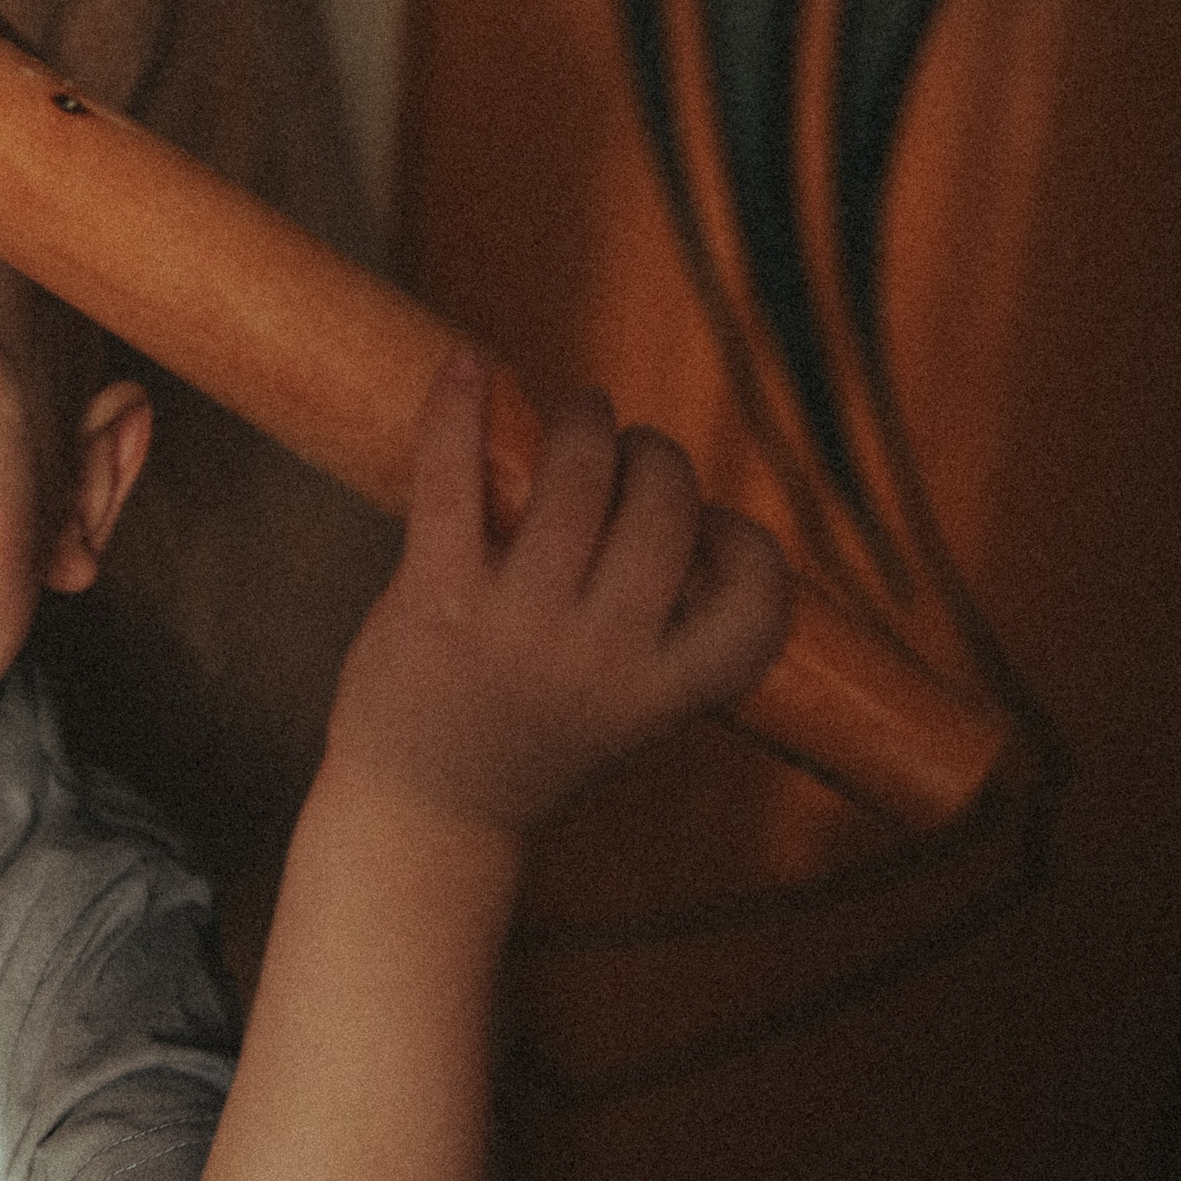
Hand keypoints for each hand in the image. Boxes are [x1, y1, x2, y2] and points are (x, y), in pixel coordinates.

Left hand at [326, 353, 790, 834]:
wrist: (423, 814)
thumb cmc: (530, 741)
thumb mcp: (627, 706)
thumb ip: (664, 625)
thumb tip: (674, 496)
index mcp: (663, 692)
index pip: (758, 604)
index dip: (746, 548)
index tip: (710, 531)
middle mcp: (600, 661)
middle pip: (663, 513)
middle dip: (655, 458)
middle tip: (629, 446)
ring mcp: (517, 630)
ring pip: (576, 483)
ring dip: (585, 425)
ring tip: (581, 413)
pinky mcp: (435, 602)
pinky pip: (454, 481)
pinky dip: (461, 410)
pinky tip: (466, 366)